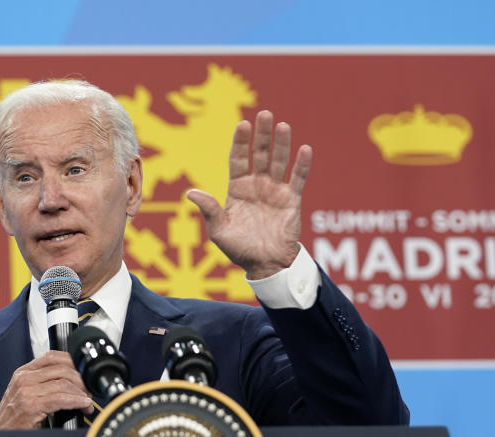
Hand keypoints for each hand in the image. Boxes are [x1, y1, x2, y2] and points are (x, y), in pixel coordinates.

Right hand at [0, 351, 93, 429]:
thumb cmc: (14, 420)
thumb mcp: (26, 395)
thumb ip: (43, 384)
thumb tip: (71, 382)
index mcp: (23, 373)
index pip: (53, 357)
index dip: (74, 363)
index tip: (85, 373)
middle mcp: (24, 379)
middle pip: (62, 369)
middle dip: (81, 380)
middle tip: (89, 392)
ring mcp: (26, 392)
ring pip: (64, 383)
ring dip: (82, 393)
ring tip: (87, 402)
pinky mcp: (31, 406)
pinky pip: (61, 398)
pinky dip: (76, 401)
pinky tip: (83, 406)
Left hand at [187, 110, 311, 279]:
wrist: (265, 265)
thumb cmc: (239, 249)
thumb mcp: (219, 231)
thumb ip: (209, 210)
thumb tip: (190, 193)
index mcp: (238, 189)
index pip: (238, 159)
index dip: (240, 142)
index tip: (242, 125)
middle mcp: (257, 185)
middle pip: (260, 154)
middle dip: (262, 135)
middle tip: (265, 114)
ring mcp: (275, 190)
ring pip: (279, 161)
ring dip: (281, 144)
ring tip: (282, 125)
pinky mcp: (291, 200)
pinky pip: (297, 179)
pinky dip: (301, 165)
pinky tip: (304, 149)